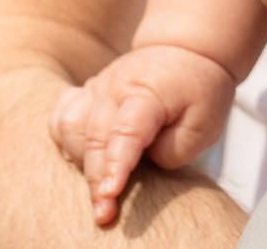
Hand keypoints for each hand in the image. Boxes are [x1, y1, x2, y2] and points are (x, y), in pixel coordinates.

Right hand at [49, 45, 237, 227]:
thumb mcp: (205, 124)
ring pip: (69, 125)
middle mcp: (116, 85)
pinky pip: (61, 116)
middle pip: (95, 136)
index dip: (116, 164)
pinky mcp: (86, 93)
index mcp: (148, 91)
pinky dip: (64, 139)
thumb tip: (141, 165)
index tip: (110, 193)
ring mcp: (97, 87)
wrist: (186, 52)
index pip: (127, 130)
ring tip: (101, 179)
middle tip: (104, 214)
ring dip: (80, 159)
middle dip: (96, 179)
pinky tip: (80, 155)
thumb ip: (173, 150)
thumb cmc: (198, 91)